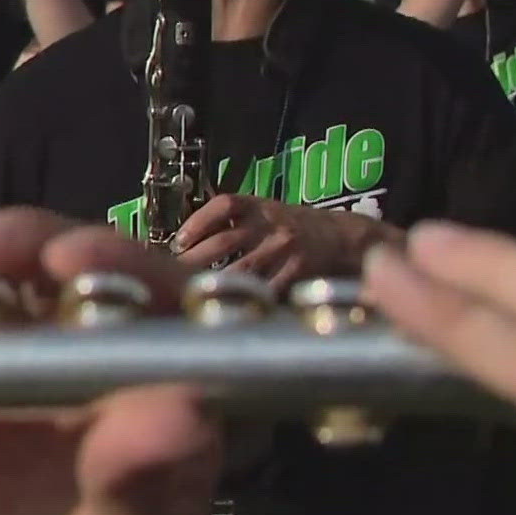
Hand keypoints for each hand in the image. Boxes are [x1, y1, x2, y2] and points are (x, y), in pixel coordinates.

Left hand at [173, 193, 388, 288]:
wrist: (343, 239)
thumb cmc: (297, 228)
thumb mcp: (268, 213)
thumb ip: (235, 222)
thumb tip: (189, 243)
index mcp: (260, 206)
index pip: (223, 205)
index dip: (196, 222)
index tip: (178, 241)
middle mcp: (270, 224)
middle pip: (222, 242)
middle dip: (193, 261)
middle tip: (171, 277)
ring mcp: (284, 249)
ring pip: (240, 270)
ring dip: (213, 285)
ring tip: (191, 296)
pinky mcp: (296, 274)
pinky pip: (265, 291)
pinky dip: (246, 301)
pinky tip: (230, 309)